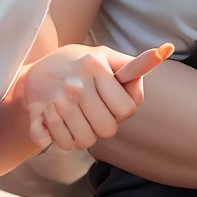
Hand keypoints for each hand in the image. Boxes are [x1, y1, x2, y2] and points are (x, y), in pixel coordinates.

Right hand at [22, 43, 172, 151]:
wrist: (32, 72)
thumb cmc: (76, 66)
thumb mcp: (103, 56)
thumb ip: (131, 64)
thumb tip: (163, 52)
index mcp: (95, 67)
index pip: (126, 109)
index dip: (123, 112)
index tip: (113, 103)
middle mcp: (76, 84)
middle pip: (107, 130)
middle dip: (104, 126)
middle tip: (93, 113)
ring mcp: (56, 101)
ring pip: (85, 141)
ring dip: (84, 135)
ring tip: (77, 119)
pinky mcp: (38, 116)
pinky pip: (62, 144)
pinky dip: (64, 140)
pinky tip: (60, 124)